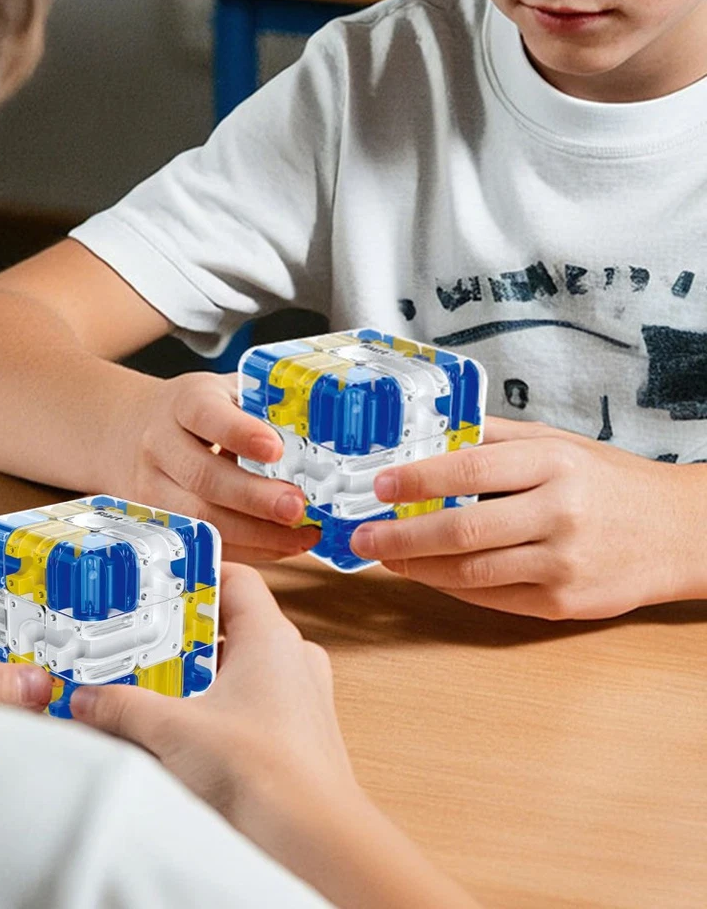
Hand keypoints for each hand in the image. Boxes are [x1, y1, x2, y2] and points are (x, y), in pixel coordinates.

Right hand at [70, 564, 479, 908]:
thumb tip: (85, 699)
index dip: (197, 575)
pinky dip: (221, 705)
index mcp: (272, 636)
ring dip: (202, 674)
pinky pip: (255, 702)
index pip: (236, 579)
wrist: (312, 840)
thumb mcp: (173, 730)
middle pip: (234, 623)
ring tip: (158, 684)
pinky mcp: (299, 734)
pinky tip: (189, 728)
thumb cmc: (262, 773)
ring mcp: (302, 697)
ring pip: (244, 666)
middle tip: (144, 639)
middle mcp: (294, 658)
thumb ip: (122, 707)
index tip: (158, 582)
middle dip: (186, 634)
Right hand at [120, 372, 319, 562]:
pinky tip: (284, 545)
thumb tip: (326, 426)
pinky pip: (205, 543)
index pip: (205, 415)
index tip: (275, 448)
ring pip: (200, 519)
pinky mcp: (160, 524)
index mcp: (183, 403)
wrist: (130, 433)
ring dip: (255, 534)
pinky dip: (249, 550)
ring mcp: (152, 489)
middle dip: (253, 498)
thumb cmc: (199, 413)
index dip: (239, 433)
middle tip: (297, 506)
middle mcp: (159, 445)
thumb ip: (263, 405)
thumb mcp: (223, 392)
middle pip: (203, 477)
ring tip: (300, 535)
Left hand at [350, 417, 706, 619]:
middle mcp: (559, 514)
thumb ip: (495, 439)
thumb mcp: (558, 443)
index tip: (379, 485)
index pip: (469, 470)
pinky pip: (491, 598)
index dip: (416, 479)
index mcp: (554, 464)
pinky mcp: (563, 603)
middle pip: (461, 530)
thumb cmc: (611, 481)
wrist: (680, 533)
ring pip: (470, 572)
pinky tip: (427, 574)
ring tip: (386, 558)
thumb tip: (430, 433)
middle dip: (400, 537)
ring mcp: (562, 564)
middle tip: (362, 538)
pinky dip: (451, 587)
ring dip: (417, 567)